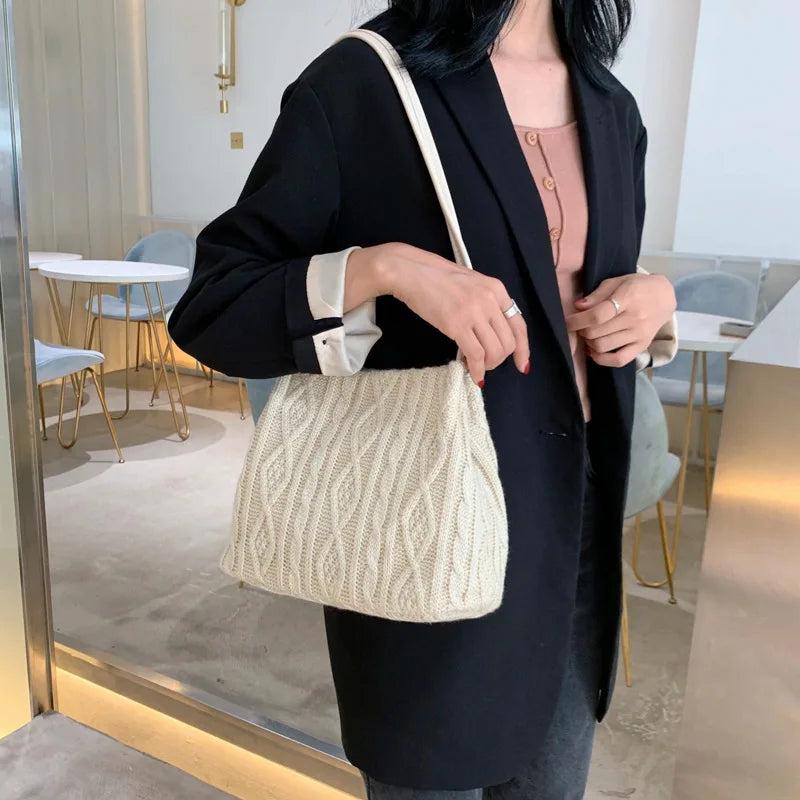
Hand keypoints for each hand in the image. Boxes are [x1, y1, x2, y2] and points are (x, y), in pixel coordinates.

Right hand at [346, 243, 529, 386]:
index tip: (522, 365)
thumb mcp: (471, 284)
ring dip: (488, 365)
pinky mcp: (457, 324)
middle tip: (486, 364)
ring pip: (494, 351)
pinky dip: (477, 369)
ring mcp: (474, 312)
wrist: (410, 271)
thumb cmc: (436, 277)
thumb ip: (485, 303)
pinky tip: (472, 373)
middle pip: (508, 342)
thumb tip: (491, 331)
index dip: (523, 349)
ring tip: (476, 366)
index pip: (519, 324)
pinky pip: (476, 354)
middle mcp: (490, 300)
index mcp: (496, 289)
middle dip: (500, 360)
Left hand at [565, 273, 675, 367]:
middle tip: (579, 326)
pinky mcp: (642, 347)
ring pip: (602, 347)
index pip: (598, 315)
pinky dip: (601, 359)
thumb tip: (578, 307)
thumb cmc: (637, 286)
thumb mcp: (618, 281)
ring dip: (589, 343)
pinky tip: (594, 350)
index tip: (567, 321)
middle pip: (596, 332)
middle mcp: (635, 319)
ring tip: (588, 335)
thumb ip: (597, 294)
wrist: (665, 297)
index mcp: (628, 298)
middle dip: (581, 330)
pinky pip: (618, 360)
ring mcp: (639, 335)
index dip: (577, 320)